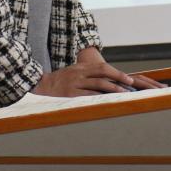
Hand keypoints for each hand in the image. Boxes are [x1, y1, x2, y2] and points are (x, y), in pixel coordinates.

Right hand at [32, 48, 168, 95]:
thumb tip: (108, 80)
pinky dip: (99, 99)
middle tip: (130, 85)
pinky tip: (107, 103)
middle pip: (102, 73)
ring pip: (97, 85)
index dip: (117, 73)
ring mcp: (74, 84)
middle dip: (118, 78)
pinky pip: (88, 96)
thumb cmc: (61, 81)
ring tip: (123, 95)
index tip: (128, 79)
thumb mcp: (74, 72)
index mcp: (81, 67)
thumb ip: (88, 74)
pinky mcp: (70, 95)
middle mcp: (79, 73)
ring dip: (112, 89)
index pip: (102, 67)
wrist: (40, 86)